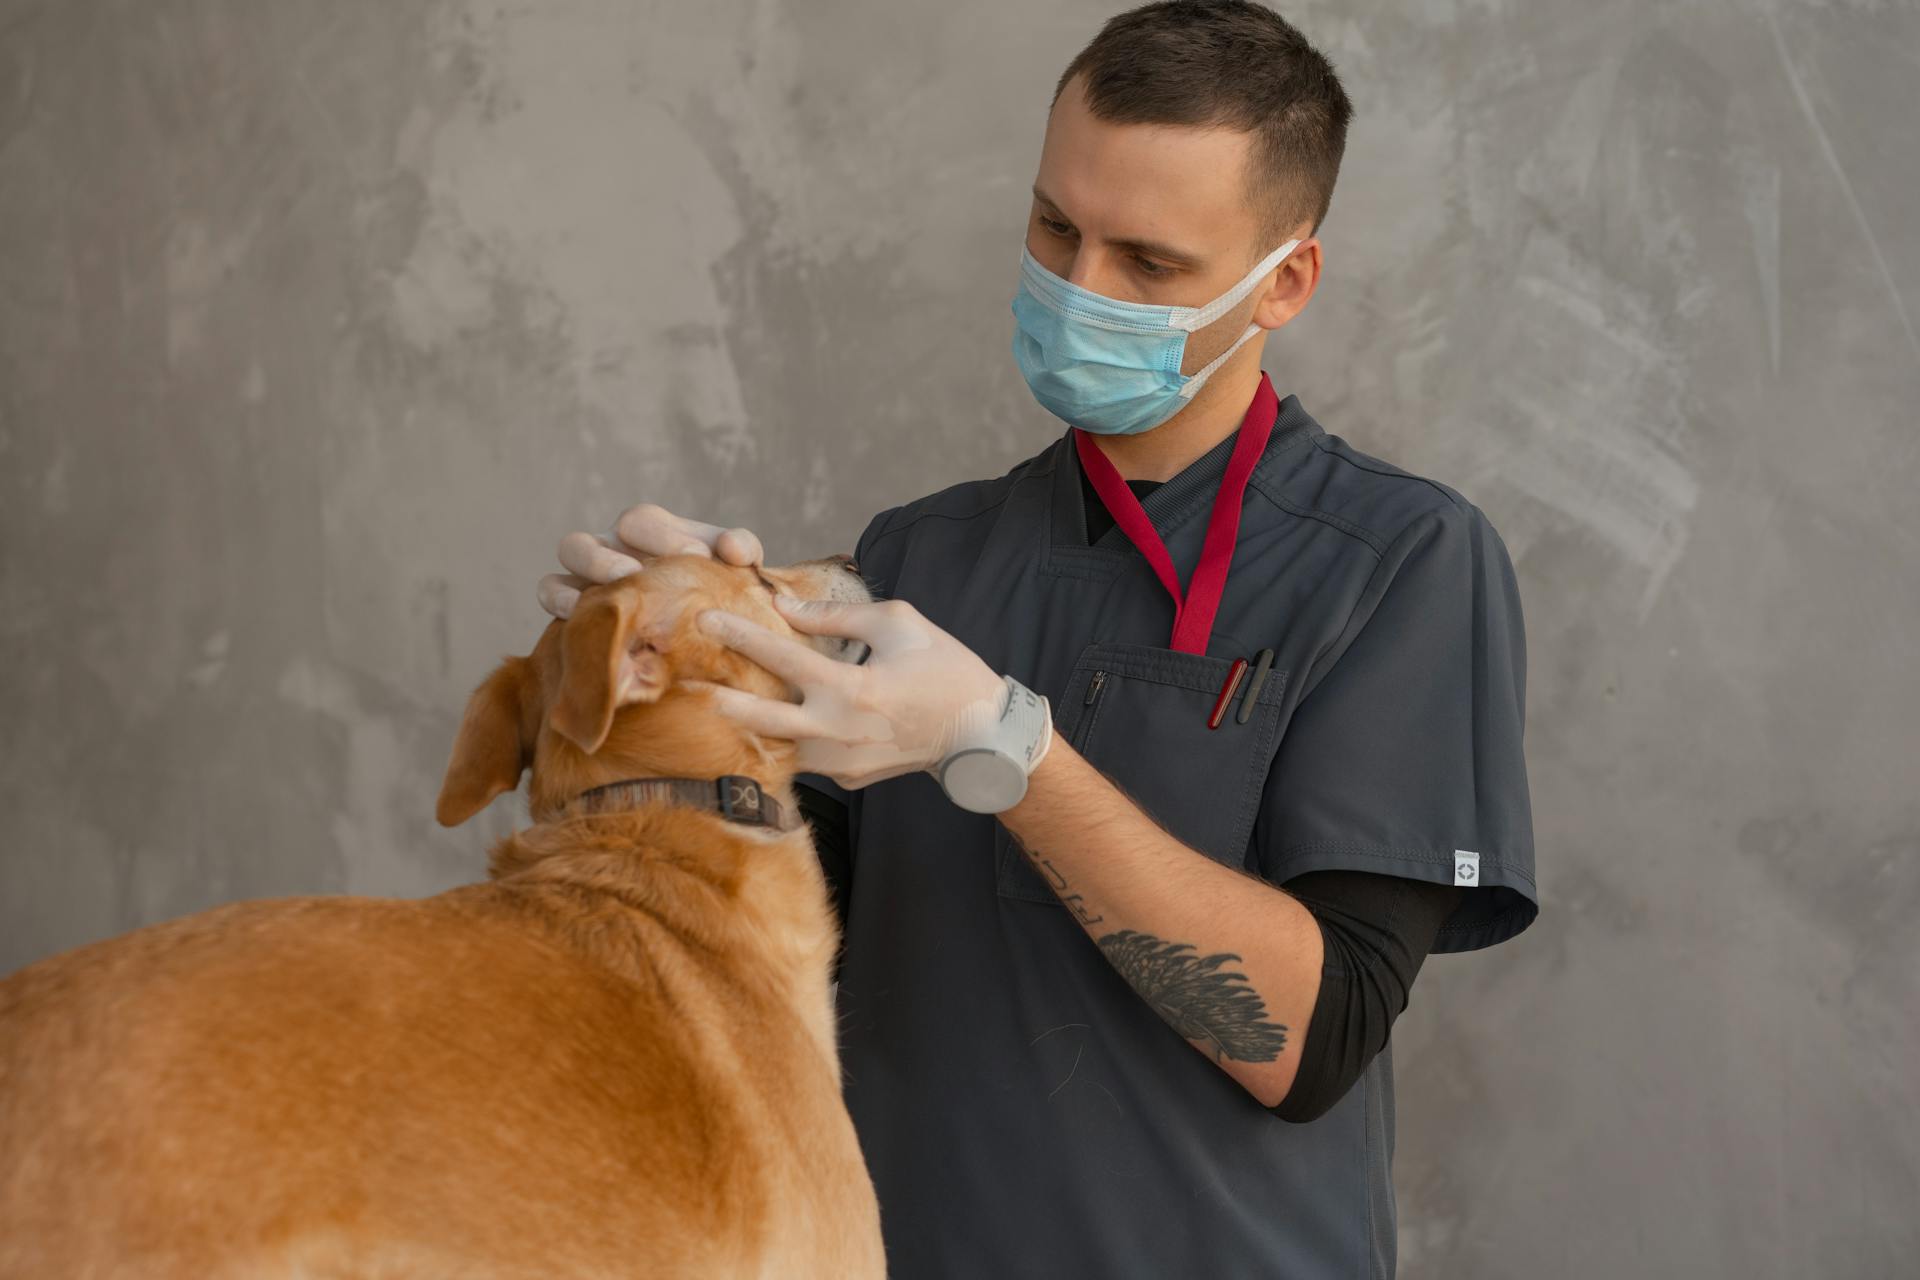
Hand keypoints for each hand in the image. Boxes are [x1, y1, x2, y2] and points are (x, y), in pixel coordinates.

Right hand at [537, 504, 765, 619]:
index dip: (665, 537)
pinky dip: (562, 603)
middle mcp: (609, 548)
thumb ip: (742, 549)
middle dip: (609, 558)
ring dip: (585, 576)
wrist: (705, 632)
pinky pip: (551, 595)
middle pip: (590, 539)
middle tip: (636, 576)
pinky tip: (588, 622)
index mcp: (646, 531)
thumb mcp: (736, 567)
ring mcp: (584, 578)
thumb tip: (732, 549)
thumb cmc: (718, 589)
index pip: (641, 522)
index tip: (698, 558)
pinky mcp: (572, 611)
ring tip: (612, 594)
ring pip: (565, 562)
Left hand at [685, 595, 1014, 789]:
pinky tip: (774, 720)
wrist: (981, 734)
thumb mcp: (897, 624)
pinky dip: (790, 738)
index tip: (705, 618)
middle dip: (721, 700)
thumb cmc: (944, 669)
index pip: (783, 658)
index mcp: (852, 688)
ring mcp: (841, 764)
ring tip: (722, 700)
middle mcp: (839, 732)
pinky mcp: (846, 782)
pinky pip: (807, 757)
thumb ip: (834, 617)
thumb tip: (784, 607)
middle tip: (686, 684)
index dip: (740, 635)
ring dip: (754, 723)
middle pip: (762, 719)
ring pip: (781, 743)